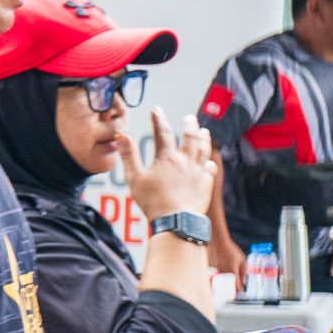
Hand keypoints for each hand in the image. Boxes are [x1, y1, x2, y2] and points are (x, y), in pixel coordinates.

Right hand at [119, 109, 214, 225]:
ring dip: (204, 139)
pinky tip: (209, 162)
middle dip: (189, 125)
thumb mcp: (135, 178)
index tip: (156, 110)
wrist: (176, 222)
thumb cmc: (153, 202)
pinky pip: (210, 170)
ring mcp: (197, 173)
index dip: (159, 119)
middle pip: (190, 138)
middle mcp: (185, 162)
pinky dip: (210, 164)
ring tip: (205, 132)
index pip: (163, 132)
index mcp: (167, 158)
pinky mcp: (205, 185)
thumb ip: (129, 155)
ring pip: (203, 151)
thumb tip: (122, 136)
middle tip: (189, 118)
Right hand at [211, 234, 245, 293]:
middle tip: (237, 288)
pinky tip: (224, 271)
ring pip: (223, 281)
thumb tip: (244, 281)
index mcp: (233, 272)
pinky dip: (221, 276)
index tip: (242, 290)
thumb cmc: (232, 250)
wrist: (219, 243)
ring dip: (227, 282)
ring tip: (231, 279)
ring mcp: (217, 271)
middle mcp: (224, 273)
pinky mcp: (212, 268)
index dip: (240, 290)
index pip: (237, 286)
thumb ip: (244, 272)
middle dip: (233, 288)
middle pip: (229, 286)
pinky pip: (218, 275)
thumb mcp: (242, 260)